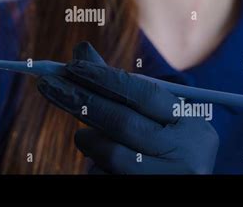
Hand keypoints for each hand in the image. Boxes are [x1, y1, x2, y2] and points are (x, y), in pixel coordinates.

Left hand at [36, 42, 218, 173]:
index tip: (72, 67)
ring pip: (109, 152)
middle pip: (121, 121)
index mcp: (193, 126)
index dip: (105, 77)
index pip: (143, 93)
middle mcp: (187, 154)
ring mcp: (168, 179)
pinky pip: (104, 175)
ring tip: (84, 137)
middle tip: (49, 85)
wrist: (179, 181)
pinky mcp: (145, 193)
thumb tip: (83, 50)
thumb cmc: (164, 145)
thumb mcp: (153, 117)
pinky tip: (99, 161)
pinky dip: (94, 164)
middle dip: (80, 100)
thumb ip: (118, 86)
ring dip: (87, 139)